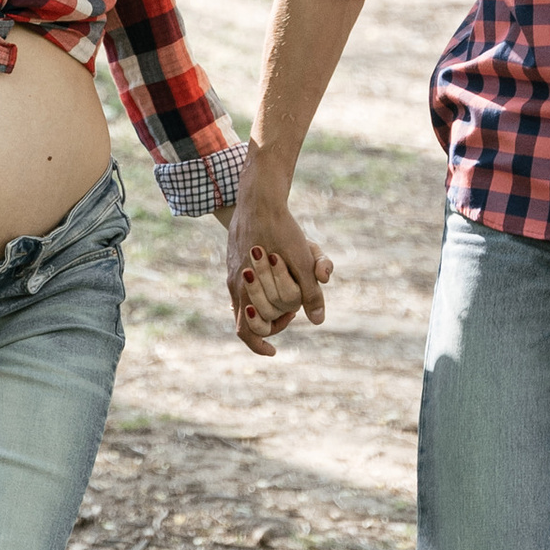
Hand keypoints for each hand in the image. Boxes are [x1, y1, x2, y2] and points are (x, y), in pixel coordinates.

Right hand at [226, 171, 333, 355]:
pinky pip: (244, 285)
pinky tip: (275, 279)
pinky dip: (261, 289)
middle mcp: (234, 283)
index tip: (274, 351)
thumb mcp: (302, 260)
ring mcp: (232, 270)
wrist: (259, 197)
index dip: (260, 344)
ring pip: (246, 301)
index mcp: (244, 289)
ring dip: (267, 304)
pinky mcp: (234, 258)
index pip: (246, 331)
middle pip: (249, 318)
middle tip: (292, 313)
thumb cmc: (281, 229)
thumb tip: (317, 320)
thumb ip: (310, 292)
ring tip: (287, 297)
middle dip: (272, 321)